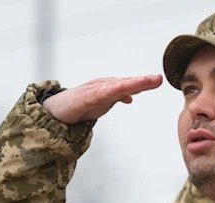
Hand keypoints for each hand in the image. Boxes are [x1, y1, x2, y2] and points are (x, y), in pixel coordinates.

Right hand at [43, 75, 162, 123]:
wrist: (55, 111)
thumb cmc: (79, 104)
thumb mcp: (103, 103)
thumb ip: (117, 98)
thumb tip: (131, 97)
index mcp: (110, 88)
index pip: (130, 85)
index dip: (145, 82)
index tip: (159, 80)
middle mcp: (103, 86)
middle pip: (126, 83)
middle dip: (142, 81)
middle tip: (158, 79)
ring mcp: (94, 91)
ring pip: (117, 86)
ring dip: (132, 83)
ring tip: (147, 81)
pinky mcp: (85, 99)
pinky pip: (100, 94)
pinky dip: (112, 91)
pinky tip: (124, 90)